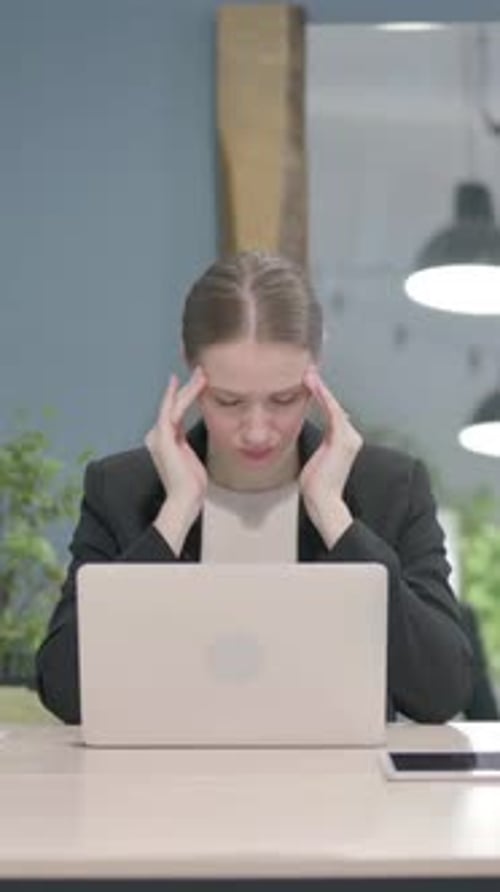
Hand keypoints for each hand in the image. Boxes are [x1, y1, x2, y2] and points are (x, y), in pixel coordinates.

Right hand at [145, 368, 207, 550]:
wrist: (185, 499)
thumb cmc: (191, 484)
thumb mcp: (190, 458)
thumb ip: (187, 444)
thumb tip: (193, 437)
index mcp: (164, 440)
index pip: (174, 412)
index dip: (184, 395)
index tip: (196, 382)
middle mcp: (157, 436)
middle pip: (174, 405)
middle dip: (187, 387)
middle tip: (201, 371)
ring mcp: (158, 436)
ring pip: (174, 405)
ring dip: (188, 388)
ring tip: (202, 375)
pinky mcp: (163, 438)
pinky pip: (173, 411)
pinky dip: (182, 397)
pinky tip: (193, 387)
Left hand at [300, 367, 362, 546]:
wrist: (323, 501)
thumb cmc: (316, 486)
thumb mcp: (316, 459)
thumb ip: (318, 446)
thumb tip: (310, 438)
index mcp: (343, 441)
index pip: (332, 413)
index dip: (321, 396)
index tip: (309, 382)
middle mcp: (350, 437)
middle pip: (334, 406)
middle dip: (320, 388)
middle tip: (308, 370)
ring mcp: (349, 437)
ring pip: (333, 405)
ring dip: (320, 388)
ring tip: (308, 373)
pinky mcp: (344, 439)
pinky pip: (332, 411)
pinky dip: (322, 397)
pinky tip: (313, 385)